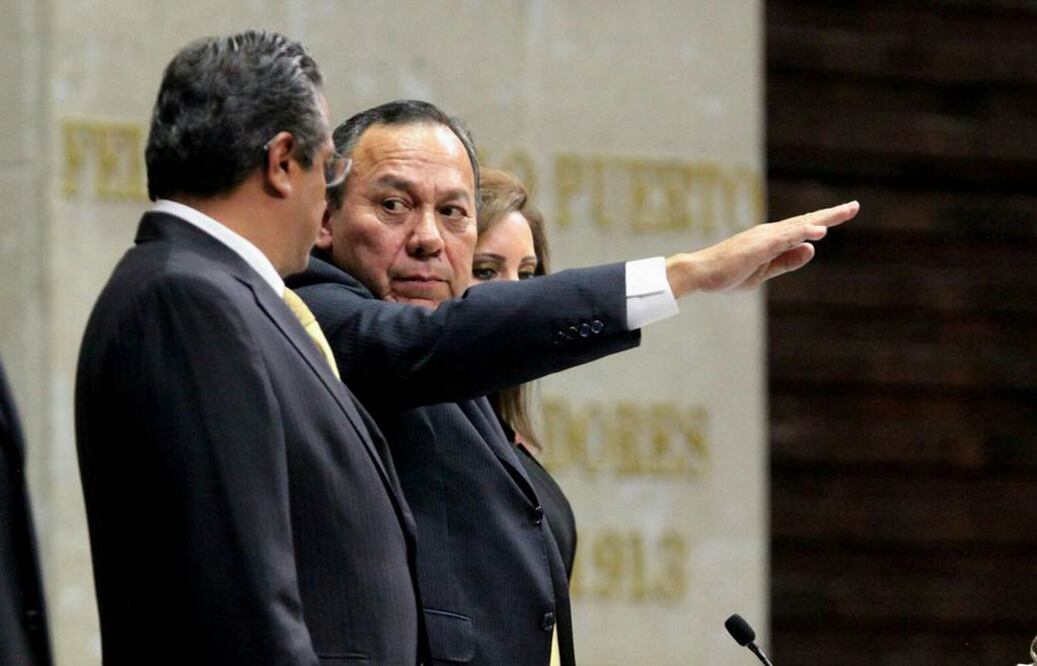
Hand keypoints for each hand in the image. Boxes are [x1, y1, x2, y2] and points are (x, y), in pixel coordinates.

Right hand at [665, 201, 858, 297]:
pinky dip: (804, 232)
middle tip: (854, 206)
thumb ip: (786, 261)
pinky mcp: (759, 245)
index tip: (844, 213)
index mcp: (771, 241)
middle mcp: (770, 234)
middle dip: (831, 214)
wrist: (700, 274)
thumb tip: (811, 249)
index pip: (801, 229)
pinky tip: (821, 231)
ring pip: (799, 226)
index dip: (823, 221)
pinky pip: (786, 238)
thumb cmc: (726, 274)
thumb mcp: (763, 272)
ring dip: (823, 218)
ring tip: (846, 211)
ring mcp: (765, 238)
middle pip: (805, 221)